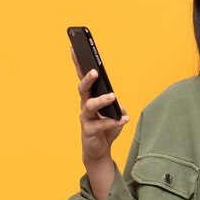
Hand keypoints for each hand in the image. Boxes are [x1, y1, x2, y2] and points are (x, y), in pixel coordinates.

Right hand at [71, 47, 128, 165]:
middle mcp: (85, 105)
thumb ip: (117, 106)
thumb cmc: (106, 129)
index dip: (78, 64)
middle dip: (87, 79)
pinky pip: (101, 125)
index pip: (83, 78)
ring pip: (89, 106)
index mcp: (90, 97)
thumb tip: (117, 103)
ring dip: (101, 100)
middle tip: (95, 71)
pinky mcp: (89, 131)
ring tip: (113, 96)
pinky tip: (124, 119)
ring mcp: (85, 118)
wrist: (99, 151)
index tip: (75, 49)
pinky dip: (113, 122)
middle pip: (83, 89)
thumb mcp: (115, 114)